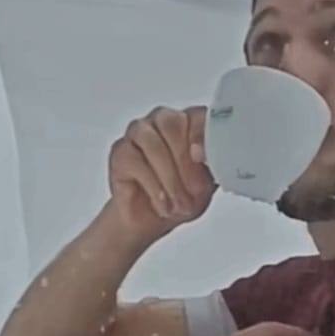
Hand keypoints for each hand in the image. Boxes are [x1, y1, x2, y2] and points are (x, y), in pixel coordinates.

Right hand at [107, 105, 216, 242]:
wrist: (152, 219)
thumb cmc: (183, 196)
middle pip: (171, 124)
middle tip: (194, 191)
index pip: (197, 115)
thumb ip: (215, 164)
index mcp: (190, 122)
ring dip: (169, 177)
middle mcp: (163, 121)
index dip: (201, 134)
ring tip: (179, 203)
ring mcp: (138, 133)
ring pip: (152, 143)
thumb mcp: (209, 183)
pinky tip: (162, 202)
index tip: (203, 158)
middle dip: (184, 161)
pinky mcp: (120, 151)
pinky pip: (134, 161)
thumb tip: (209, 157)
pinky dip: (152, 186)